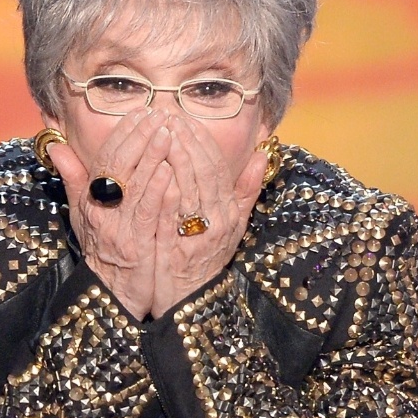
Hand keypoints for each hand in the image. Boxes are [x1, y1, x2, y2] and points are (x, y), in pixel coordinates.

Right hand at [48, 110, 179, 320]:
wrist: (111, 294)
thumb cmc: (102, 250)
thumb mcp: (82, 213)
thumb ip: (73, 178)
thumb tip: (56, 146)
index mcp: (91, 199)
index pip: (105, 158)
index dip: (123, 133)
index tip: (141, 112)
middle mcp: (101, 210)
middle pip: (118, 166)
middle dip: (139, 137)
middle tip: (159, 114)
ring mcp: (117, 227)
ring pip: (134, 185)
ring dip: (151, 156)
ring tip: (167, 132)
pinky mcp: (135, 245)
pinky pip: (146, 213)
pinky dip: (156, 190)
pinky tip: (168, 171)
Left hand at [150, 116, 265, 316]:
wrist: (189, 299)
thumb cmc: (207, 258)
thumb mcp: (235, 225)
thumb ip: (246, 190)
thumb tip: (262, 153)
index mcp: (229, 212)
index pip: (218, 167)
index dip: (203, 141)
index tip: (186, 119)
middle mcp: (218, 221)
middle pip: (204, 172)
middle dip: (187, 141)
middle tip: (169, 117)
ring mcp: (198, 235)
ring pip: (189, 187)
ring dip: (176, 157)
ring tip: (161, 133)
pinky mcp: (176, 247)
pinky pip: (172, 214)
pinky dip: (166, 190)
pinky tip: (155, 170)